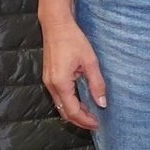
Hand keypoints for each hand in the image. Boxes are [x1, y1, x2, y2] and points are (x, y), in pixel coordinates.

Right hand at [41, 15, 105, 130]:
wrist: (56, 25)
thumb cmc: (73, 40)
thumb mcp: (90, 61)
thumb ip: (96, 84)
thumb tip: (102, 103)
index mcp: (61, 83)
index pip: (73, 111)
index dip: (85, 120)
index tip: (98, 124)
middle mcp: (51, 85)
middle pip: (64, 112)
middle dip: (79, 120)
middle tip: (95, 123)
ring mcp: (47, 81)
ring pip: (60, 105)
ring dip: (74, 112)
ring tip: (89, 114)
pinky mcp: (48, 77)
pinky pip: (58, 97)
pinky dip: (69, 103)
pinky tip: (80, 101)